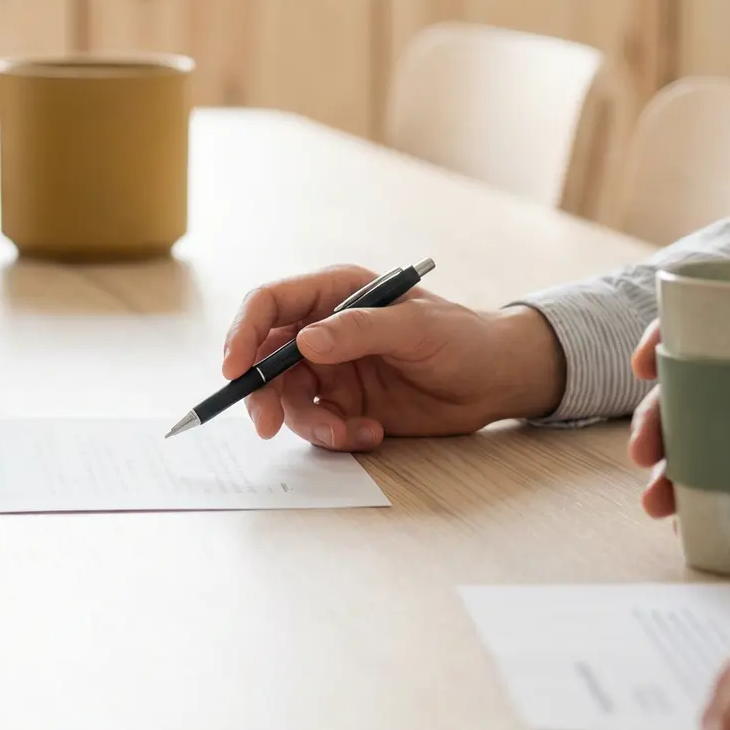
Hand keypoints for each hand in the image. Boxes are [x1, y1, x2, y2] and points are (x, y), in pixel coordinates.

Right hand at [219, 265, 566, 449]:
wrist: (496, 382)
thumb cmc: (463, 338)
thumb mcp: (416, 328)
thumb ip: (358, 331)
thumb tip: (304, 343)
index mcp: (334, 294)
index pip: (269, 304)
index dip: (242, 333)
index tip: (233, 370)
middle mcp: (323, 330)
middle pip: (264, 358)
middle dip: (262, 393)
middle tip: (266, 426)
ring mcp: (331, 370)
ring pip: (287, 399)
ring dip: (308, 423)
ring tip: (349, 433)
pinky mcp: (344, 405)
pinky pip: (317, 425)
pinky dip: (336, 436)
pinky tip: (372, 434)